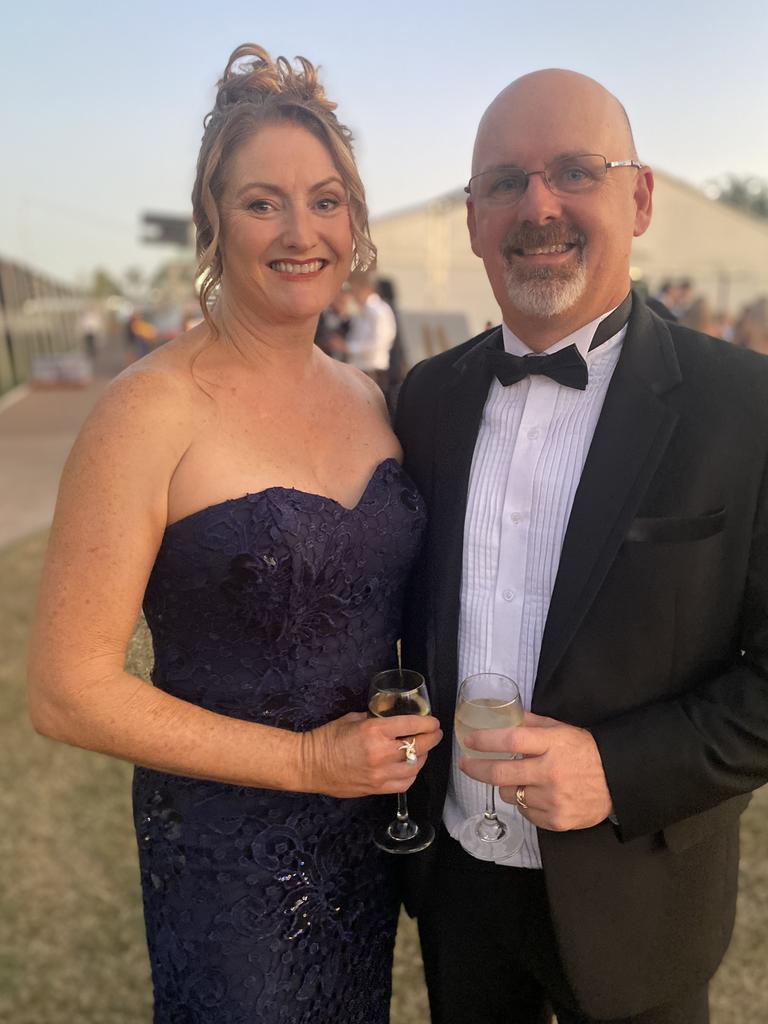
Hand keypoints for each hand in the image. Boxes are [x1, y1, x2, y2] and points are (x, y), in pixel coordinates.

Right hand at [301, 711, 441, 798]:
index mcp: (374, 731)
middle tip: (435, 733)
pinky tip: (410, 767)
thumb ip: (375, 719)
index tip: (433, 721)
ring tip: (422, 749)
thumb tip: (392, 718)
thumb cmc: (327, 738)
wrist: (309, 765)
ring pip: (416, 766)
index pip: (412, 725)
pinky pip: (405, 783)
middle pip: (419, 745)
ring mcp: (381, 774)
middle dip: (432, 737)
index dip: (428, 722)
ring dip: (423, 756)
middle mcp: (381, 753)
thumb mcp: (353, 719)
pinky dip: (412, 774)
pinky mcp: (377, 788)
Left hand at [459, 712, 612, 830]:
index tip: (469, 740)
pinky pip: (525, 812)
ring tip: (522, 779)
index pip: (511, 741)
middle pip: (501, 773)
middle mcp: (551, 772)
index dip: (485, 740)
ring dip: (508, 786)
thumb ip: (532, 723)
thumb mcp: (561, 729)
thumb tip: (503, 714)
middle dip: (476, 768)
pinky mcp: (557, 820)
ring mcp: (554, 799)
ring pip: (510, 794)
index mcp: (552, 744)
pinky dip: (524, 803)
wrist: (617, 780)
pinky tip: (537, 795)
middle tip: (465, 764)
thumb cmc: (585, 751)